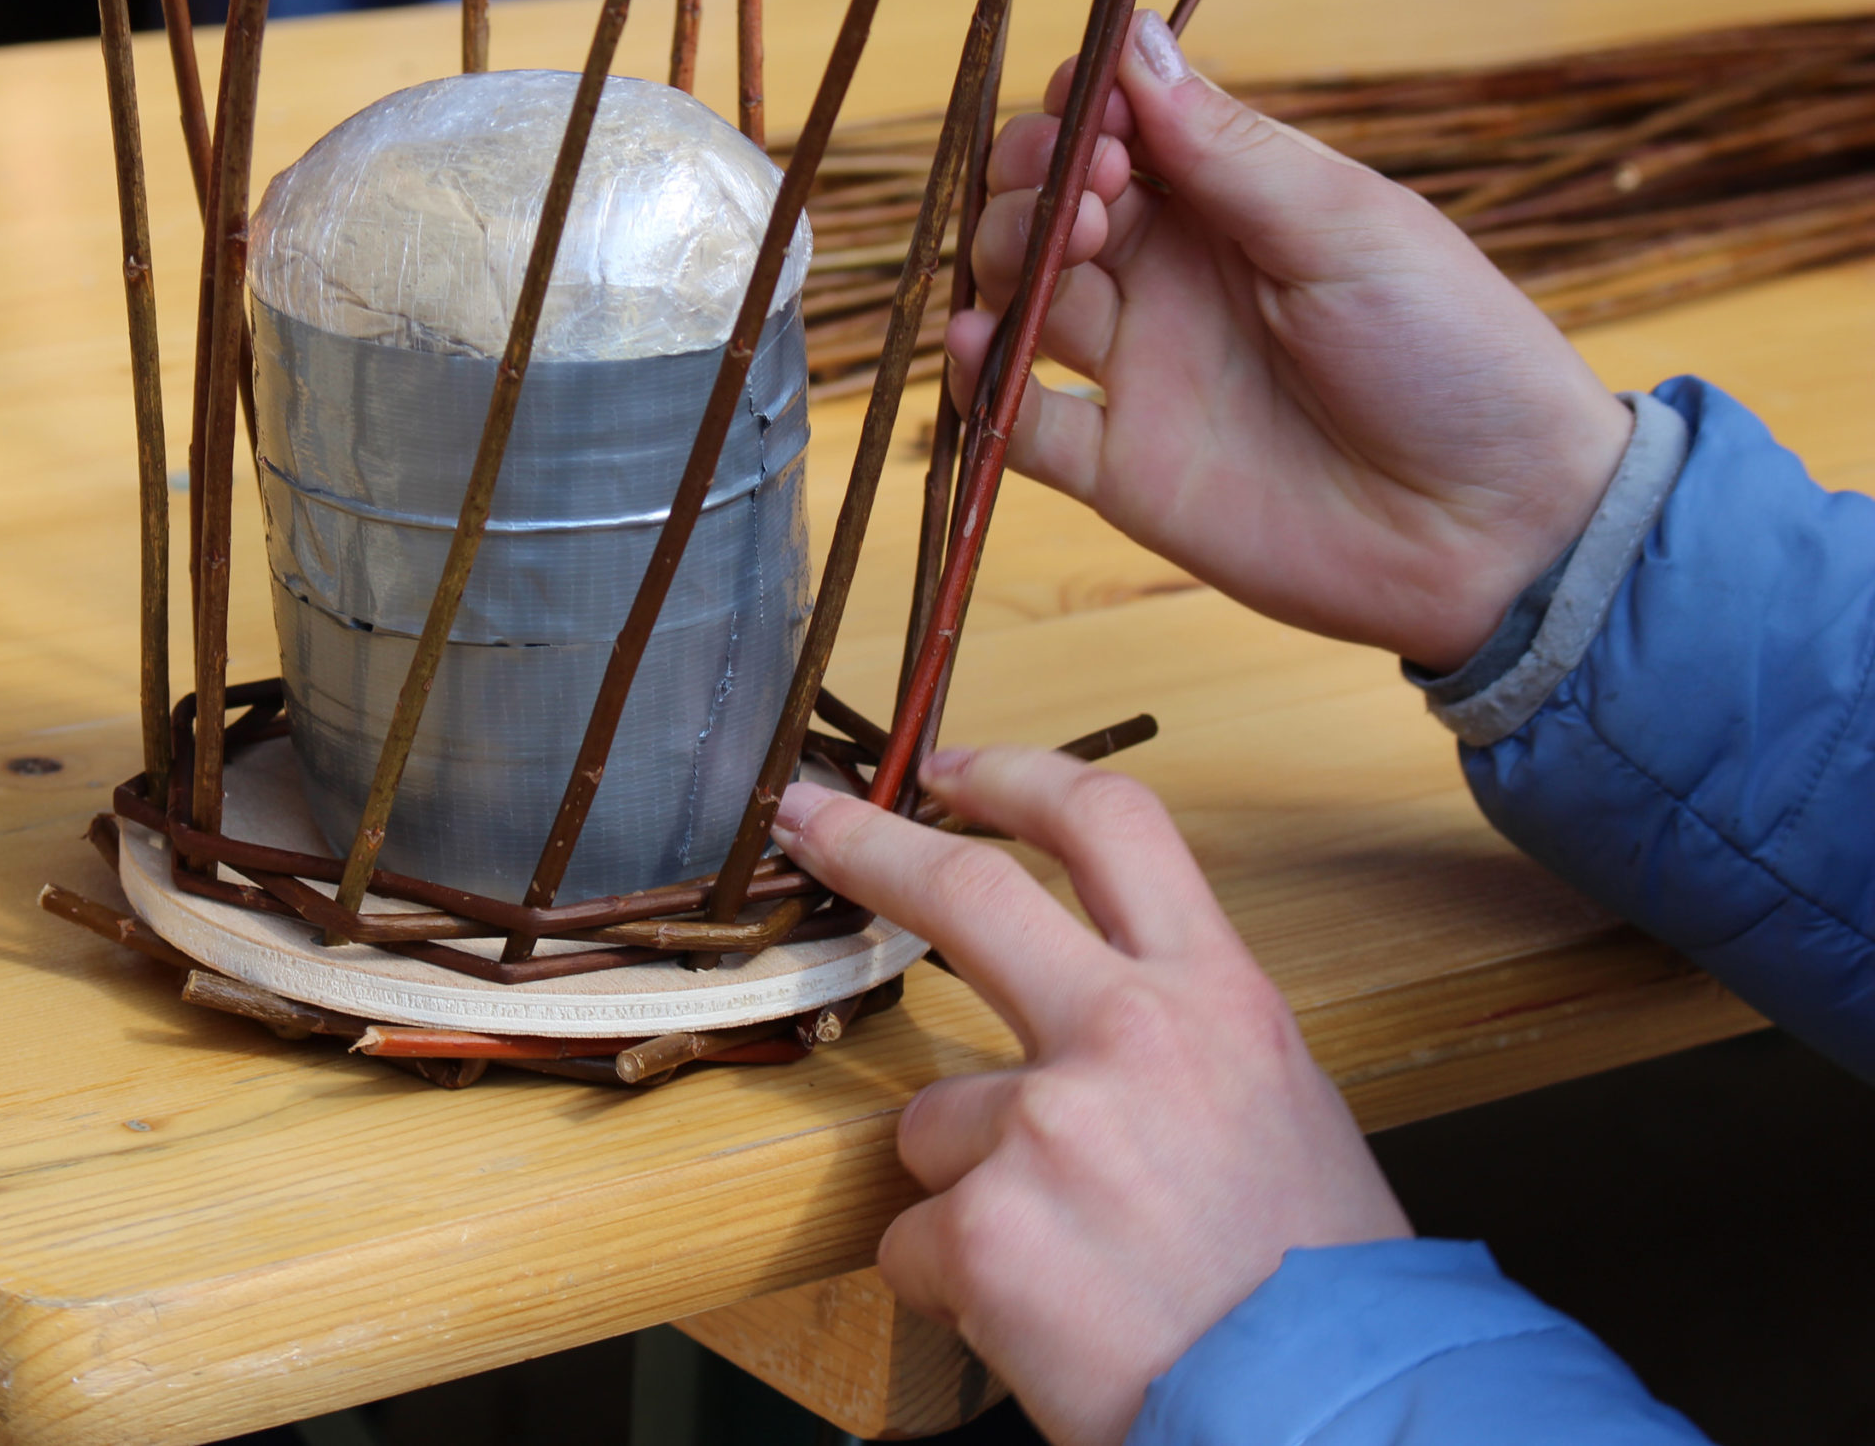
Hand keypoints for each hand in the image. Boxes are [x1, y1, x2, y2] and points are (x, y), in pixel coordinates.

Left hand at [772, 750, 1410, 1445]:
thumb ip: (1176, 1038)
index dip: (1017, 778)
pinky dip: (957, 1286)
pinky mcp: (984, 1228)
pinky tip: (1044, 1322)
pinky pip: (916, 1241)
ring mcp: (1047, 1126)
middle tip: (808, 823)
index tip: (949, 766)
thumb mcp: (1278, 1108)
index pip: (1111, 828)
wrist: (1338, 1419)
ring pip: (931, 1126)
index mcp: (1217, 998)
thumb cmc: (1317, 1289)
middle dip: (866, 842)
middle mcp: (1129, 1035)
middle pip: (966, 890)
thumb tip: (1083, 1018)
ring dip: (969, 1192)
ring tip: (1071, 1267)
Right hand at [961, 10, 1631, 672]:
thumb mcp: (1348, 228)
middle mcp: (1173, 278)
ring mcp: (1140, 371)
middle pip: (1049, 203)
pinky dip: (978, 380)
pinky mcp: (1120, 469)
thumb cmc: (1450, 356)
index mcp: (1235, 205)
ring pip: (1022, 295)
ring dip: (1012, 257)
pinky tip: (977, 343)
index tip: (1087, 102)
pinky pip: (1019, 420)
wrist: (1495, 529)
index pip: (1118, 128)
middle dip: (1038, 177)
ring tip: (1061, 255)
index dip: (1083, 105)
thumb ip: (1230, 149)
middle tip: (1091, 194)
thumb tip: (1133, 38)